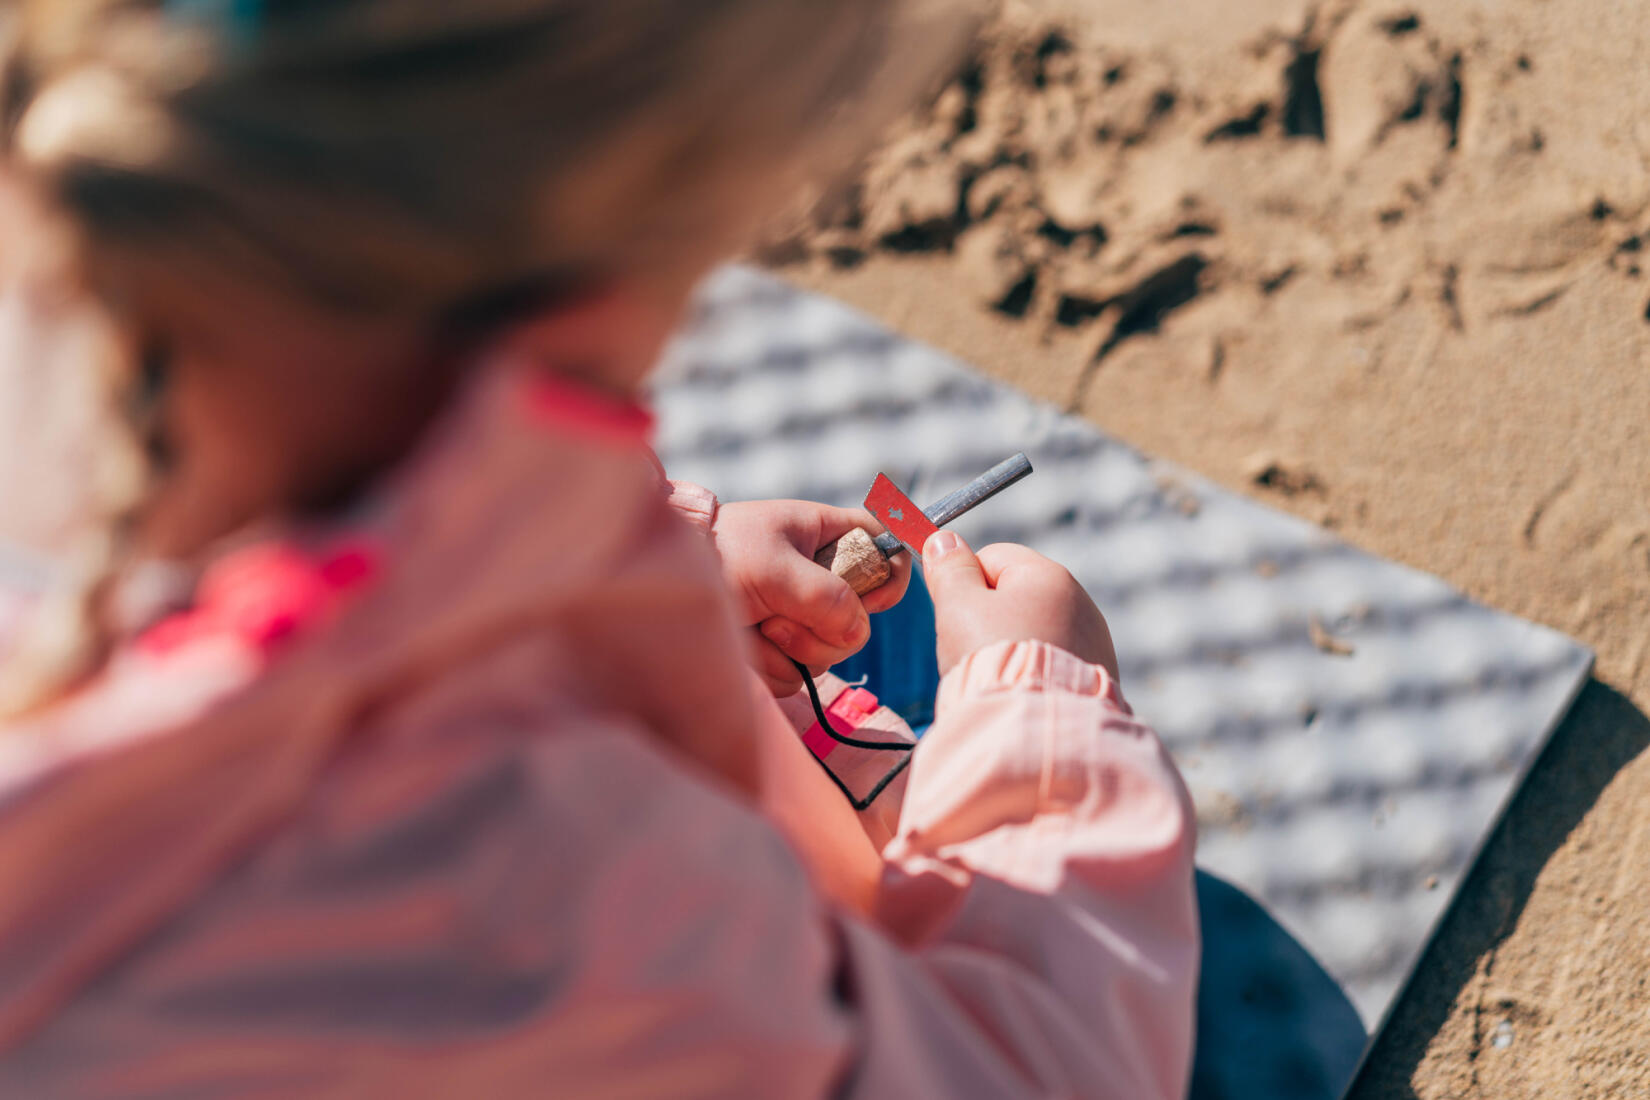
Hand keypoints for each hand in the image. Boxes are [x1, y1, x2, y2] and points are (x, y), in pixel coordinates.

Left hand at [711, 500, 911, 694]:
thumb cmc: (718, 556)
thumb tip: (857, 631)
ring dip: (791, 647)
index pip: (884, 546)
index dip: (891, 573)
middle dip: (823, 627)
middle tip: (779, 612)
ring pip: (829, 654)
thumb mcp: (773, 566)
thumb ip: (823, 594)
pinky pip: (797, 676)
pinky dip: (771, 665)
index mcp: (826, 536)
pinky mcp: (780, 651)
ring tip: (757, 622)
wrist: (667, 588)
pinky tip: (746, 642)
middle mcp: (820, 577)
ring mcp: (801, 617)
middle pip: (860, 618)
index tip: (873, 598)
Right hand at [923, 532, 1118, 680]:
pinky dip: (1035, 671)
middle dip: (989, 619)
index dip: (966, 583)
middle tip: (973, 650)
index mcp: (1047, 575)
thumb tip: (944, 539)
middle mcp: (1079, 601)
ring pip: (1034, 630)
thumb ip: (950, 568)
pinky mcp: (1097, 675)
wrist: (1031, 726)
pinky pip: (1054, 661)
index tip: (955, 614)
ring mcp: (1093, 640)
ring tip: (998, 677)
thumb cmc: (990, 659)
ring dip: (1012, 646)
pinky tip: (1021, 692)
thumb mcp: (957, 606)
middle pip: (1016, 596)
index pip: (993, 558)